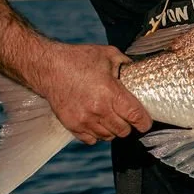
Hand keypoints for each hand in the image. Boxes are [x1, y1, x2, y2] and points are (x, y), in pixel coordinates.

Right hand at [36, 43, 152, 144]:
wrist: (48, 67)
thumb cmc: (78, 59)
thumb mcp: (108, 54)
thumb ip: (126, 64)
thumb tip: (138, 71)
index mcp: (110, 92)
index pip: (135, 116)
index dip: (144, 122)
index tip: (145, 122)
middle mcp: (98, 109)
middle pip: (123, 131)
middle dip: (128, 125)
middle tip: (126, 116)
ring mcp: (84, 120)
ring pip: (108, 136)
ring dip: (112, 129)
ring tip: (110, 117)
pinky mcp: (71, 125)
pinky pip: (91, 140)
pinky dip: (96, 134)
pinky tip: (96, 122)